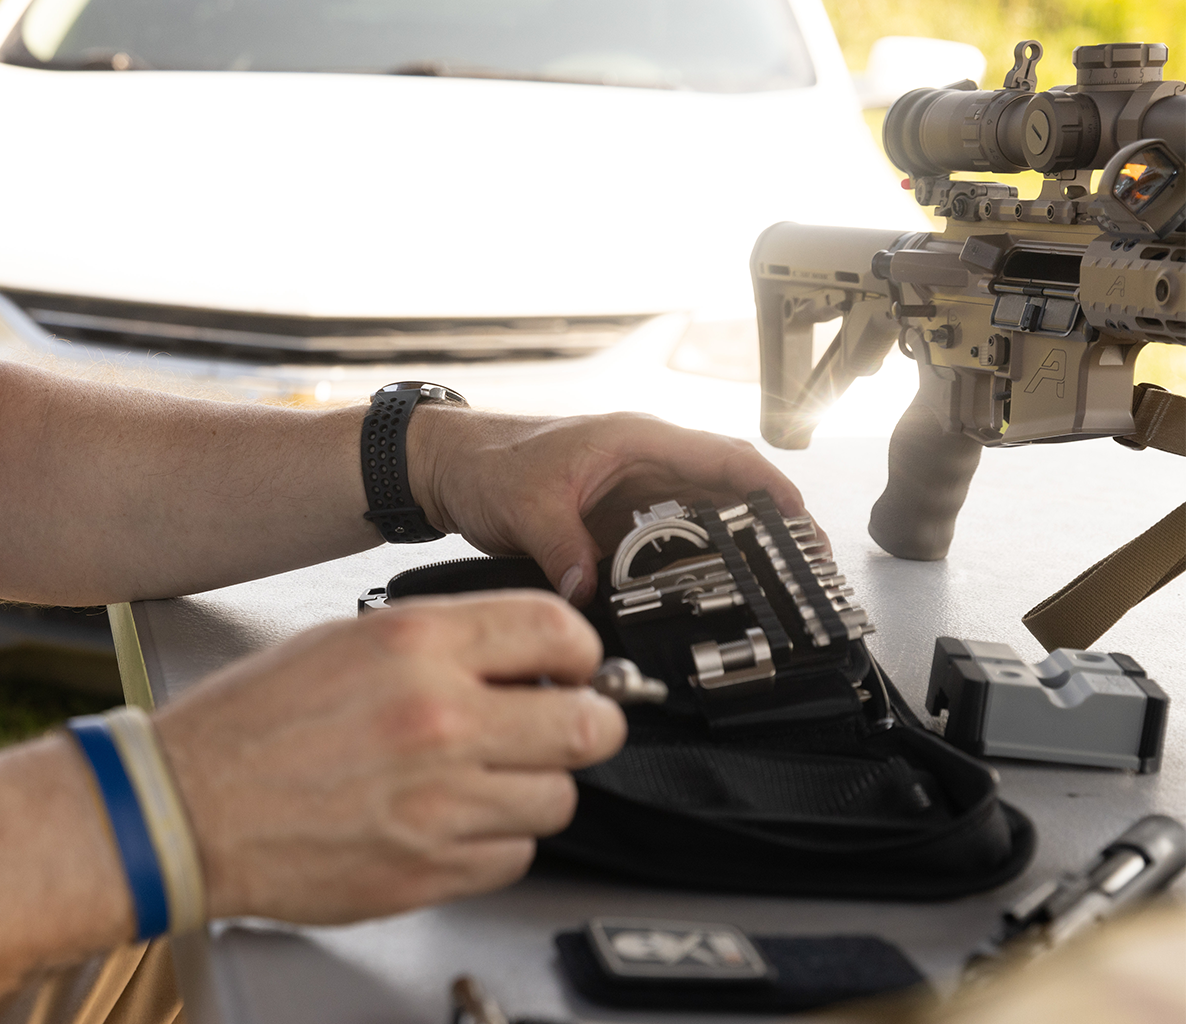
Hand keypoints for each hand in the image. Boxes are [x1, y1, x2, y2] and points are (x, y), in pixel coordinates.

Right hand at [152, 590, 623, 923]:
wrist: (186, 809)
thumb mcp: (343, 642)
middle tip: (557, 727)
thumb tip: (518, 661)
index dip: (580, 654)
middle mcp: (438, 719)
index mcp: (416, 646)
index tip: (574, 670)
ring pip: (558, 798)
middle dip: (582, 724)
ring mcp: (439, 802)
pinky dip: (495, 843)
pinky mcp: (429, 870)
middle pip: (588, 726)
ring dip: (532, 788)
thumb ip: (440, 646)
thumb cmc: (248, 726)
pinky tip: (450, 822)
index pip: (560, 632)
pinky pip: (514, 857)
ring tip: (483, 779)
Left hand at [411, 410, 808, 603]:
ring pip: (707, 517)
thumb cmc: (486, 463)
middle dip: (773, 524)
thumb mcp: (525, 506)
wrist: (448, 468)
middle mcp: (646, 462)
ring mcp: (636, 492)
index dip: (770, 488)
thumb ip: (561, 549)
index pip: (724, 457)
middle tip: (805, 565)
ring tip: (778, 583)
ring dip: (742, 546)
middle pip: (729, 490)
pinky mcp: (621, 521)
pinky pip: (673, 541)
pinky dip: (698, 563)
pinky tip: (714, 592)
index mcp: (636, 440)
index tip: (800, 522)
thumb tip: (590, 591)